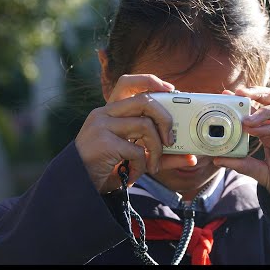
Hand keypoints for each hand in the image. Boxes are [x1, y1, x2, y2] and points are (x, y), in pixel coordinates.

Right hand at [75, 74, 196, 193]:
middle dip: (165, 119)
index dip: (150, 81)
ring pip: (145, 125)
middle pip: (144, 100)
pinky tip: (135, 174)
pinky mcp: (103, 142)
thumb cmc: (107, 169)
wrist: (78, 188)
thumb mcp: (136, 157)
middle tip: (171, 139)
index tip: (171, 90)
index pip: (127, 83)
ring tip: (152, 165)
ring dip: (157, 149)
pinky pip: (137, 150)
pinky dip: (142, 165)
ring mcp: (101, 126)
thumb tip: (191, 157)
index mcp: (109, 112)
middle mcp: (103, 114)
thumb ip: (160, 153)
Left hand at [213, 87, 269, 215]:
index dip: (245, 99)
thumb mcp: (261, 172)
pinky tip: (256, 130)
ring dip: (262, 111)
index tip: (226, 94)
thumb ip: (242, 164)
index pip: (261, 107)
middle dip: (256, 93)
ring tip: (245, 119)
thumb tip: (217, 159)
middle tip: (237, 93)